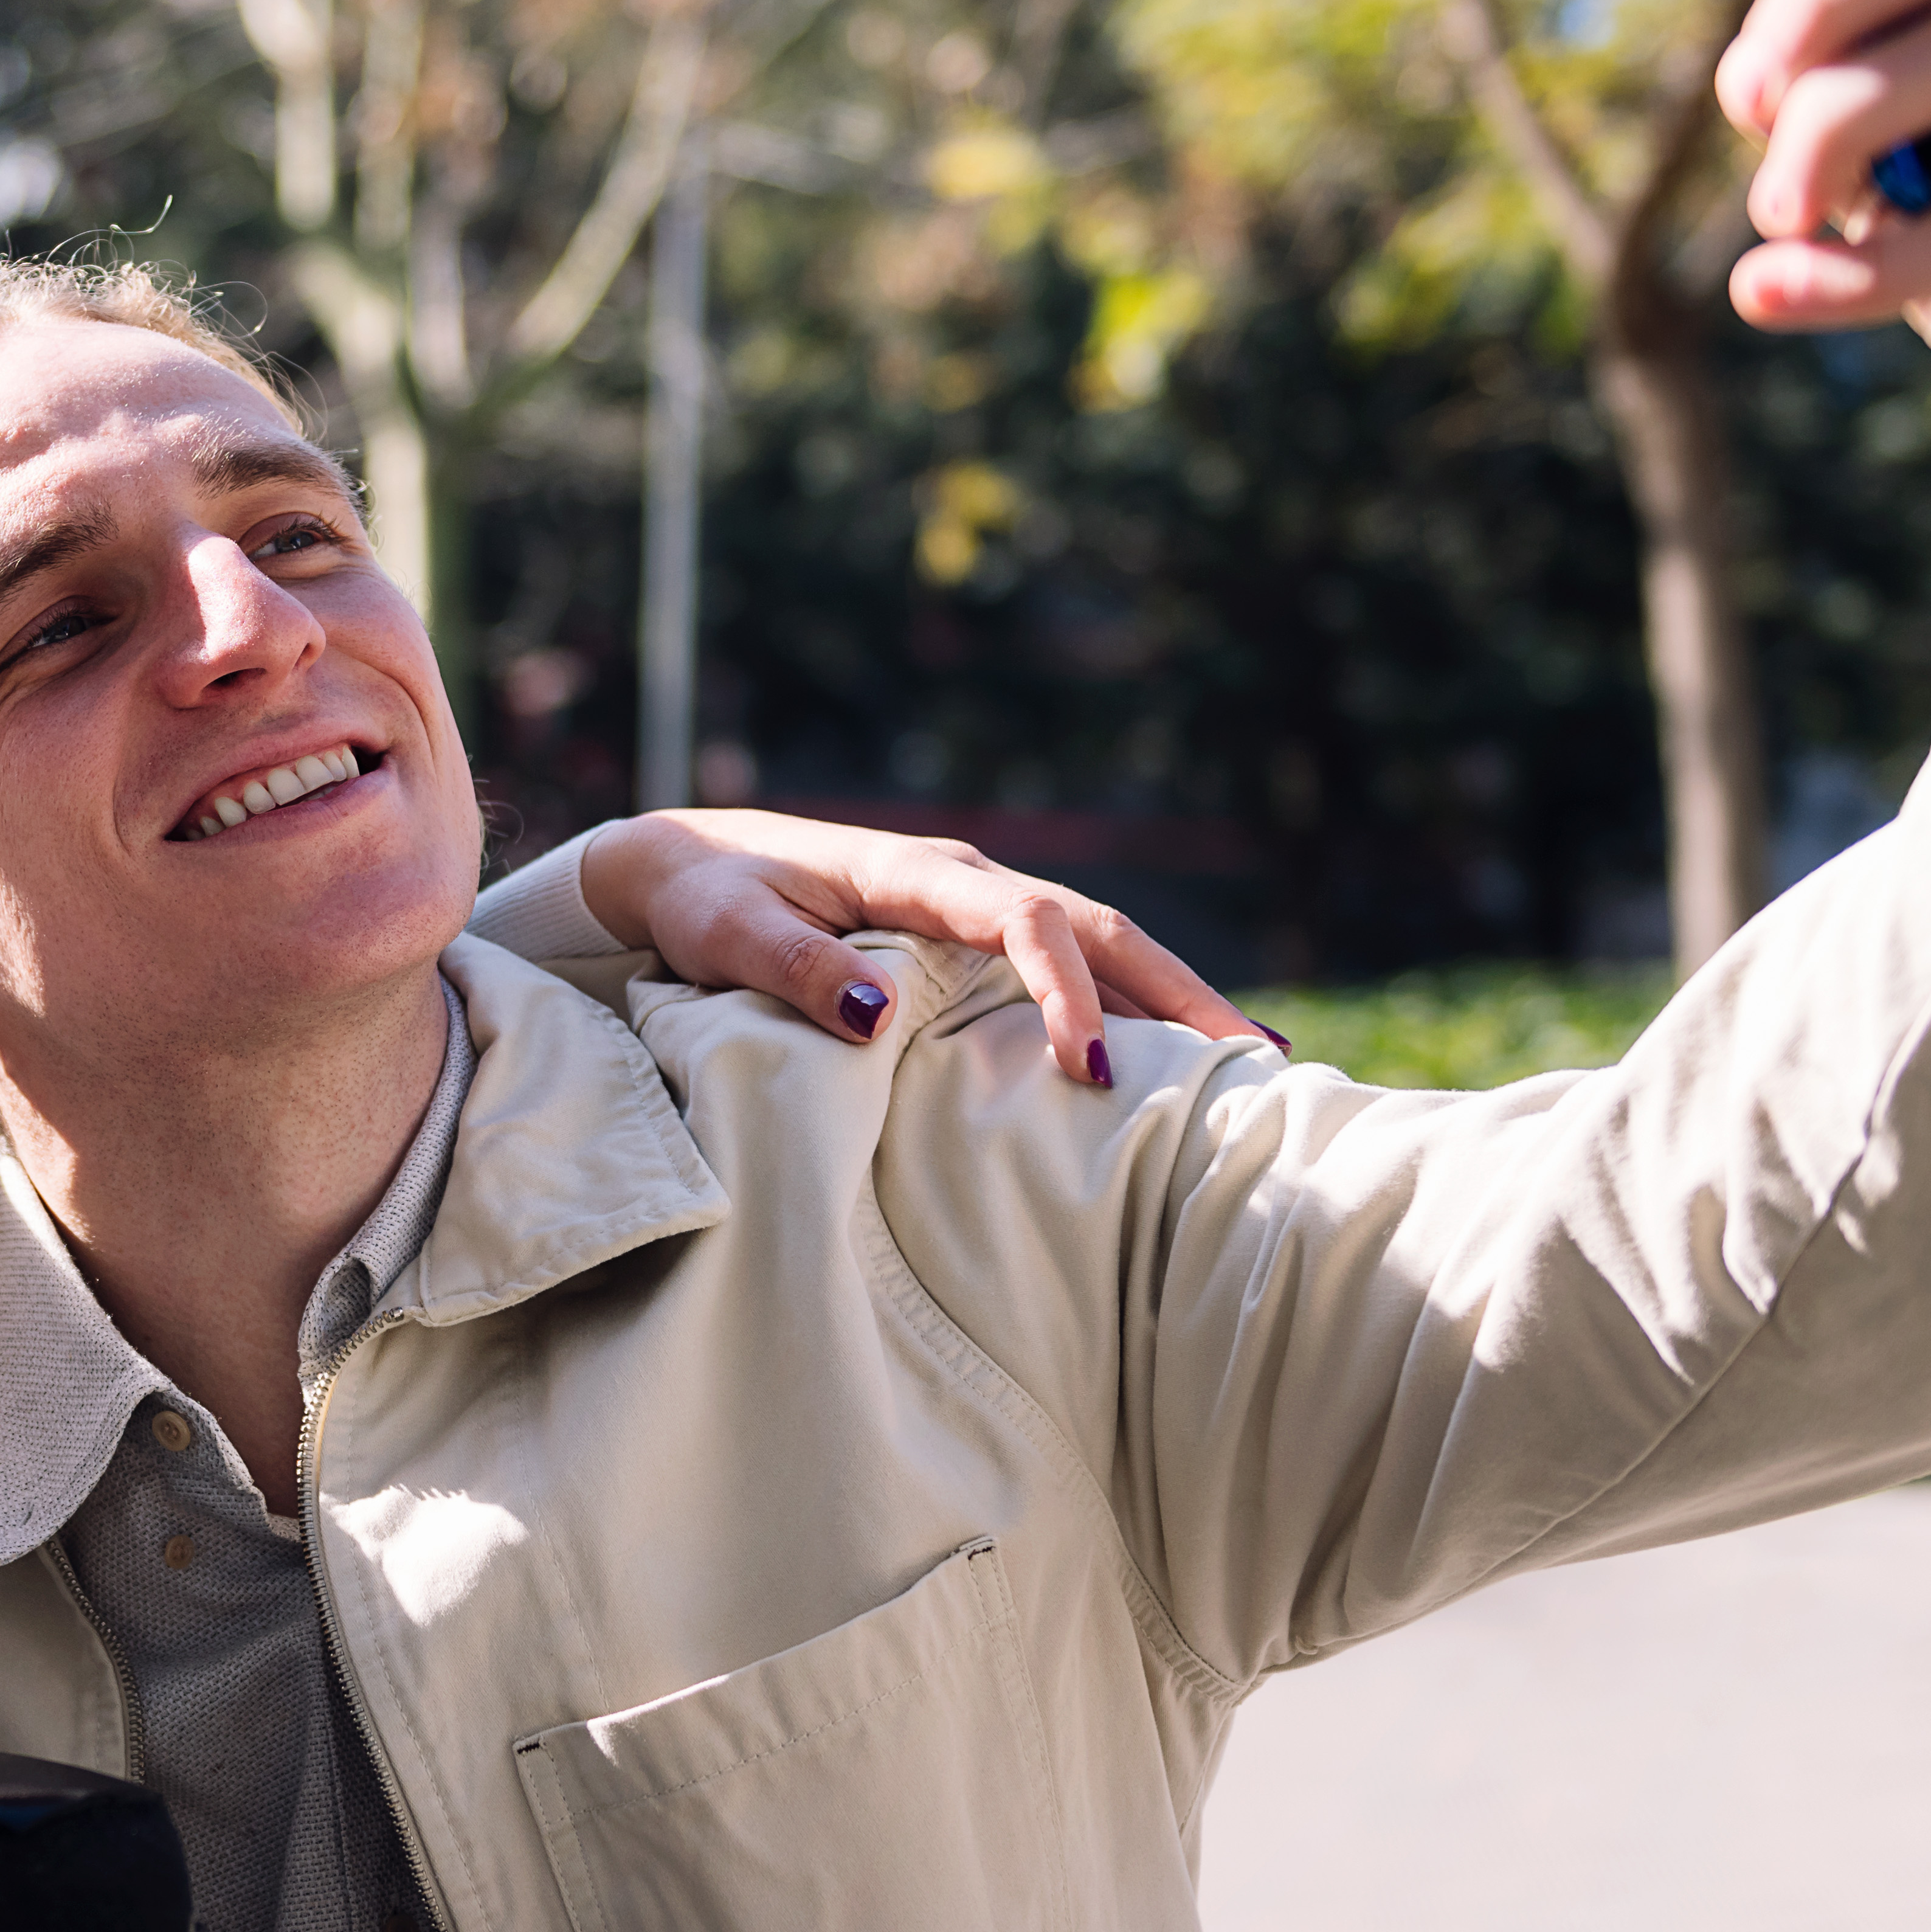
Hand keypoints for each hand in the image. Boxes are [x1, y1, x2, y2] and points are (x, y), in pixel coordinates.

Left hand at [576, 807, 1273, 1086]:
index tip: (1089, 1067)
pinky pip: (1065, 964)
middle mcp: (960, 879)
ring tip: (1253, 1065)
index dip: (1065, 990)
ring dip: (1172, 996)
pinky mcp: (963, 936)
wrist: (674, 864)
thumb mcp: (724, 931)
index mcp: (913, 871)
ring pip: (1098, 943)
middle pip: (1096, 928)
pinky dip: (1127, 1002)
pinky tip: (1171, 1054)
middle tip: (1256, 1067)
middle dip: (1177, 992)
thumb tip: (875, 1015)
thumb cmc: (698, 898)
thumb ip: (792, 968)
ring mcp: (970, 905)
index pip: (1022, 921)